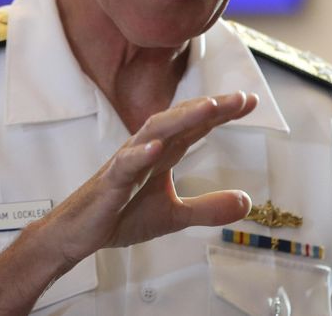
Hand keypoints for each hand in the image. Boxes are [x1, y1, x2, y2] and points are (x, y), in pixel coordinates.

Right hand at [34, 91, 257, 266]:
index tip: (250, 101)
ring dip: (182, 118)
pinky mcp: (111, 181)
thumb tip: (247, 202)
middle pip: (180, 120)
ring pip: (155, 132)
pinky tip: (157, 147)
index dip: (221, 113)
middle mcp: (146, 149)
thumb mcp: (174, 216)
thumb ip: (208, 208)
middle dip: (209, 107)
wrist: (80, 233)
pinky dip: (141, 154)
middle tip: (239, 98)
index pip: (195, 127)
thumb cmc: (122, 215)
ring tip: (208, 108)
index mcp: (162, 153)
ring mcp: (128, 161)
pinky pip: (126, 164)